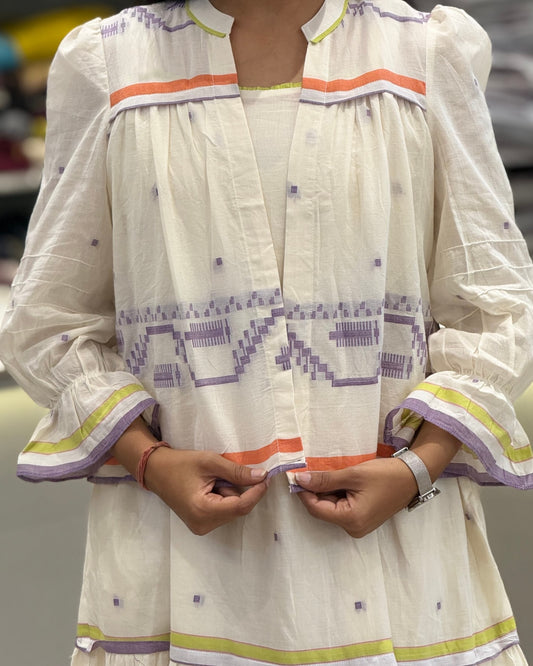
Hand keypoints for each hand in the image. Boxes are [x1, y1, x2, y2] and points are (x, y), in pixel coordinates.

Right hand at [145, 448, 268, 534]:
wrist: (156, 471)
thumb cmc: (180, 464)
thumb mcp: (210, 462)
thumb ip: (236, 471)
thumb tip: (262, 477)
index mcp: (203, 511)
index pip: (240, 506)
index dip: (257, 492)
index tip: (266, 477)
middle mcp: (203, 525)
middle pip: (237, 509)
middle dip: (239, 490)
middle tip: (225, 472)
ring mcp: (201, 527)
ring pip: (232, 510)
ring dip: (231, 493)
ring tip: (213, 480)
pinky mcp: (201, 524)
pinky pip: (223, 512)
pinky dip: (224, 498)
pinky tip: (211, 487)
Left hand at [296, 457, 417, 537]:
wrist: (413, 476)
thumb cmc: (385, 475)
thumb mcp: (353, 474)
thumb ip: (325, 479)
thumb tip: (300, 479)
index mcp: (351, 520)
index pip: (316, 508)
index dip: (303, 492)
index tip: (294, 475)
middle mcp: (353, 528)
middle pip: (323, 509)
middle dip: (315, 490)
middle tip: (310, 469)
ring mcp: (358, 525)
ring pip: (331, 507)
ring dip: (326, 490)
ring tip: (327, 472)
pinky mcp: (362, 518)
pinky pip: (342, 507)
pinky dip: (337, 493)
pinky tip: (338, 479)